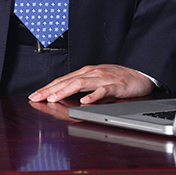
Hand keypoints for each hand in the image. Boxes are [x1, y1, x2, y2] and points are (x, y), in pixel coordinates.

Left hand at [29, 64, 153, 103]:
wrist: (140, 73)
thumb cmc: (117, 78)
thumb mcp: (96, 80)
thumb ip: (81, 86)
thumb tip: (63, 94)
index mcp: (86, 72)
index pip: (62, 80)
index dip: (47, 87)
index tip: (34, 95)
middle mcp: (91, 73)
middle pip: (67, 80)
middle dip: (50, 89)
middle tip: (36, 97)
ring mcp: (102, 78)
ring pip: (80, 83)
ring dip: (64, 91)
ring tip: (53, 98)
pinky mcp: (115, 86)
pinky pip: (102, 91)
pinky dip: (92, 96)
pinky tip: (84, 102)